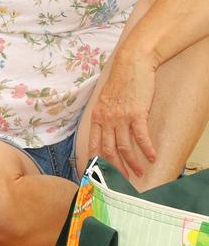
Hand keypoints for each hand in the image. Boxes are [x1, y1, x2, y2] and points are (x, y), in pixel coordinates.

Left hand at [87, 49, 158, 177]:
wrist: (131, 64)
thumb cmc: (120, 82)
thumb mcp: (104, 99)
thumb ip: (104, 116)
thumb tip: (106, 131)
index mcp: (96, 116)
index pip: (93, 144)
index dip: (95, 161)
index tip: (98, 174)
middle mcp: (106, 119)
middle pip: (107, 150)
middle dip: (114, 168)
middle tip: (121, 181)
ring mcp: (120, 117)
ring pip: (124, 147)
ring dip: (132, 162)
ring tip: (138, 173)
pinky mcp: (136, 113)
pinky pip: (140, 136)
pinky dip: (146, 149)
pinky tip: (152, 157)